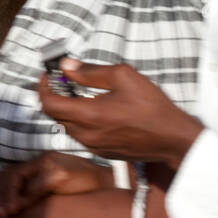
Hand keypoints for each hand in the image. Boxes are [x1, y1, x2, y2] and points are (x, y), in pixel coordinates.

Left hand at [0, 152, 114, 216]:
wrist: (112, 181)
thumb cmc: (86, 184)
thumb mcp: (60, 180)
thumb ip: (41, 184)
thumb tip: (22, 197)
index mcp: (44, 160)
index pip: (15, 169)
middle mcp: (45, 160)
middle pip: (13, 174)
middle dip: (1, 191)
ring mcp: (52, 166)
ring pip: (19, 179)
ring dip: (8, 197)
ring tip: (3, 212)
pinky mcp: (61, 175)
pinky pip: (35, 188)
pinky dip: (23, 199)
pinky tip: (16, 209)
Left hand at [36, 60, 203, 166]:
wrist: (174, 139)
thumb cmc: (153, 107)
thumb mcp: (123, 77)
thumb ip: (90, 71)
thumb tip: (67, 66)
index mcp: (88, 115)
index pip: (48, 104)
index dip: (42, 88)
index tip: (46, 76)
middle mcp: (85, 134)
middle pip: (55, 115)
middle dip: (53, 96)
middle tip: (62, 82)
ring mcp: (93, 146)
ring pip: (67, 126)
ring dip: (66, 109)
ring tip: (77, 93)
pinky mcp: (102, 152)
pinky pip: (81, 135)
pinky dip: (79, 121)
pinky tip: (93, 109)